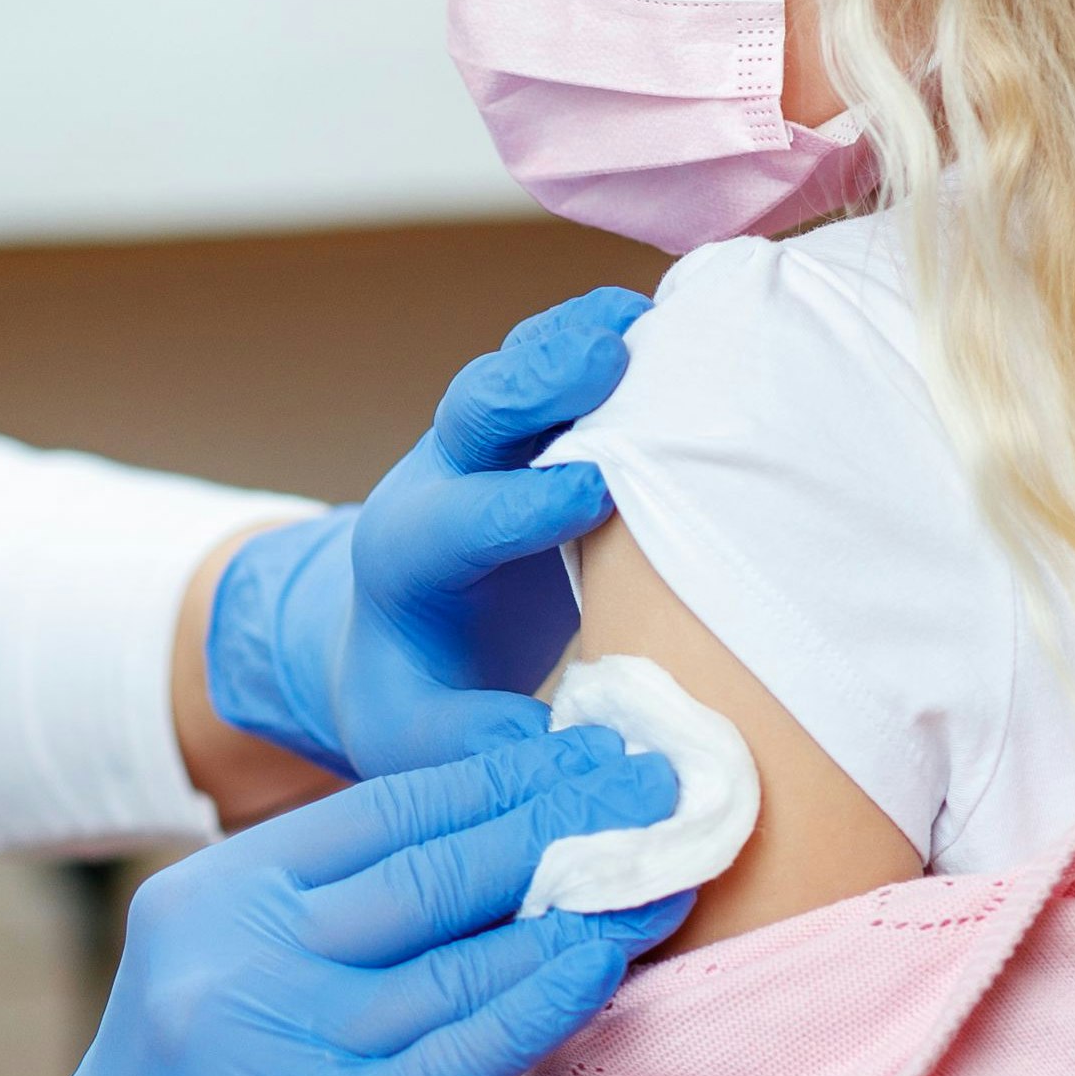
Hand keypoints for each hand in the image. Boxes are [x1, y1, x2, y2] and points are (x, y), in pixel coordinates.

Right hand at [0, 730, 689, 1075]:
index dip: (497, 777)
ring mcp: (280, 1046)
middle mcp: (240, 957)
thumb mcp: (215, 967)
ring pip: (458, 957)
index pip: (380, 811)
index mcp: (213, 896)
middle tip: (651, 789)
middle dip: (554, 823)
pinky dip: (542, 1001)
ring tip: (659, 867)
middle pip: (428, 869)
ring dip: (577, 908)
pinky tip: (604, 962)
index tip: (586, 755)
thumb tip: (488, 840)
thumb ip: (318, 907)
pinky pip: (460, 1053)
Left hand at [207, 288, 651, 778]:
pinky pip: (564, 360)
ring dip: (576, 341)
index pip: (461, 520)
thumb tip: (593, 763)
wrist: (402, 643)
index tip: (590, 492)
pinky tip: (672, 312)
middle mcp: (441, 478)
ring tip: (645, 316)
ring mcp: (490, 440)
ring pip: (521, 368)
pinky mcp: (537, 422)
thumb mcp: (423, 745)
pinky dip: (611, 333)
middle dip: (532, 380)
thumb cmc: (419, 699)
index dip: (522, 505)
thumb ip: (489, 749)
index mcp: (406, 559)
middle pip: (474, 410)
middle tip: (604, 354)